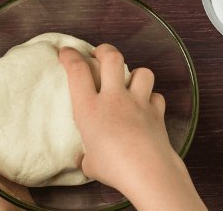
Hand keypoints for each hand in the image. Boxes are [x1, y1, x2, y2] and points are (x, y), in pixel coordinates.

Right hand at [59, 44, 206, 210]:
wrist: (148, 172)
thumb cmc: (114, 169)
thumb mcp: (90, 163)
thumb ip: (87, 155)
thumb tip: (87, 159)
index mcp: (89, 109)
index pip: (77, 70)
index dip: (69, 55)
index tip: (65, 52)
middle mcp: (114, 99)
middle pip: (111, 57)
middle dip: (103, 50)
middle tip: (99, 55)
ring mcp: (138, 103)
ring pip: (141, 72)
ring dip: (134, 73)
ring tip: (128, 82)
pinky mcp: (156, 112)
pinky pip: (156, 96)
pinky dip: (151, 99)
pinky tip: (146, 106)